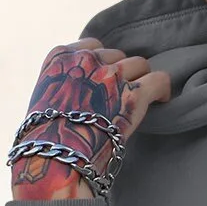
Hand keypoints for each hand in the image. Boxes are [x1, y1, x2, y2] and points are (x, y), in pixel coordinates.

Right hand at [11, 40, 170, 200]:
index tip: (104, 79)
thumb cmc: (46, 140)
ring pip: (140, 64)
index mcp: (60, 57)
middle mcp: (86, 60)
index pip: (92, 46)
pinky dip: (162, 89)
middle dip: (121, 73)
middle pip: (117, 55)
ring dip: (141, 80)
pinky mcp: (133, 95)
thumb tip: (82, 92)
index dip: (102, 63)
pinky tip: (161, 100)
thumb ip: (66, 86)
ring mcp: (111, 75)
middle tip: (119, 97)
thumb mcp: (44, 100)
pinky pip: (159, 80)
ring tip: (140, 100)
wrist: (55, 159)